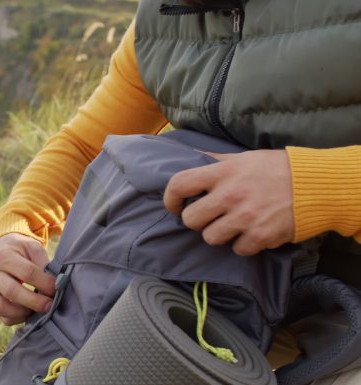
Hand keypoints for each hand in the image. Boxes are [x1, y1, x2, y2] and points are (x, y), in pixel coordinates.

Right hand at [0, 233, 55, 325]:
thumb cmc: (20, 249)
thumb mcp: (32, 246)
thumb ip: (42, 262)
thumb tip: (54, 283)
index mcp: (5, 256)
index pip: (27, 273)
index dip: (44, 283)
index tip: (57, 288)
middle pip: (12, 292)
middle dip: (34, 302)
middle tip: (50, 306)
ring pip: (0, 307)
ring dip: (22, 313)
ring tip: (38, 310)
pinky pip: (1, 316)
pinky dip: (16, 319)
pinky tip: (29, 313)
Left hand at [164, 150, 294, 255]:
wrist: (316, 186)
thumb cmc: (278, 169)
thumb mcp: (244, 157)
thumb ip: (216, 161)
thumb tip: (192, 155)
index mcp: (223, 172)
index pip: (180, 184)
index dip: (170, 198)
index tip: (173, 206)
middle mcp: (230, 195)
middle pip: (190, 219)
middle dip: (196, 220)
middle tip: (208, 217)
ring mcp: (244, 217)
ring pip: (210, 238)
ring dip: (219, 234)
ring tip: (233, 224)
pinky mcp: (260, 236)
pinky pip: (237, 249)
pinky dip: (243, 244)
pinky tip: (253, 232)